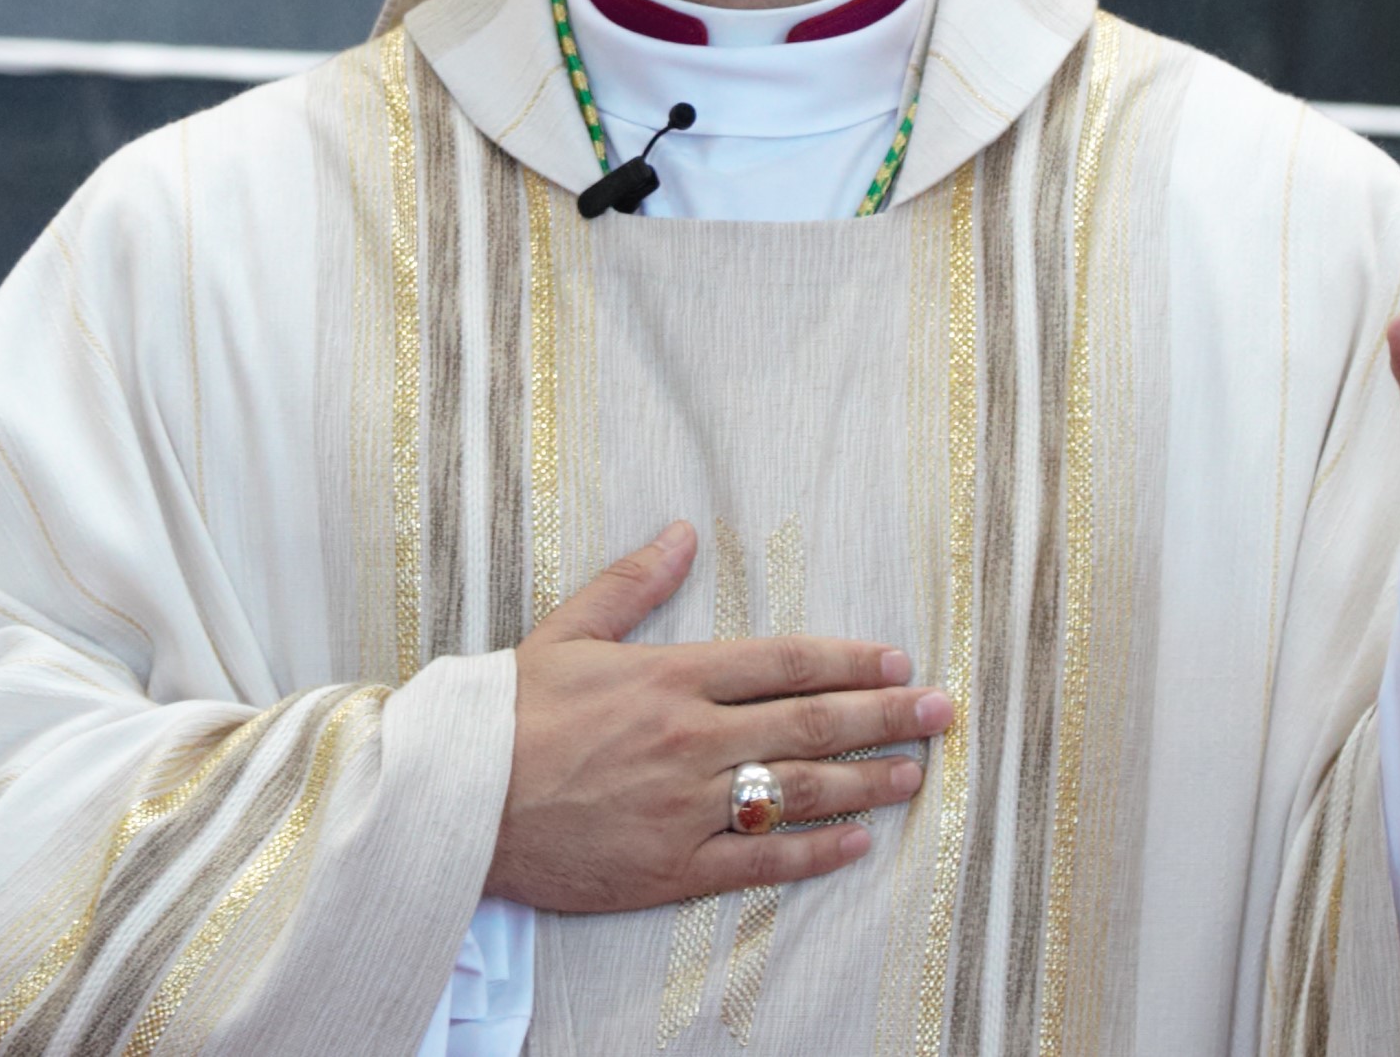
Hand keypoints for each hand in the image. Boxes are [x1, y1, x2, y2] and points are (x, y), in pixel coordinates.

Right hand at [489, 520, 954, 913]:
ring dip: (866, 781)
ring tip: (916, 772)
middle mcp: (691, 739)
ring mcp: (686, 807)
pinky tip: (856, 844)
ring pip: (797, 791)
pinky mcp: (671, 868)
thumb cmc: (510, 713)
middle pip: (808, 723)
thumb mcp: (571, 630)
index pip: (783, 662)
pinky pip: (759, 862)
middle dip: (884, 715)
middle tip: (941, 709)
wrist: (458, 802)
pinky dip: (813, 853)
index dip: (847, 660)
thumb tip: (685, 532)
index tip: (896, 659)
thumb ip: (635, 584)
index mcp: (671, 676)